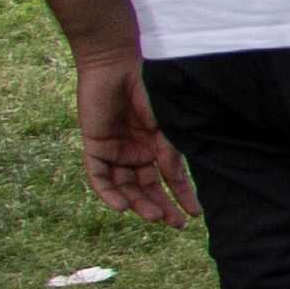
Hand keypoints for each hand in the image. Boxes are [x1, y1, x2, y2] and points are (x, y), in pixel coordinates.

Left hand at [74, 52, 196, 224]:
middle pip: (147, 187)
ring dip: (138, 203)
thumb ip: (169, 155)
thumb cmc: (148, 89)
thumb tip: (178, 183)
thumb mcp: (165, 128)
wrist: (117, 65)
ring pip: (124, 186)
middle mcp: (136, 151)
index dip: (182, 196)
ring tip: (153, 217)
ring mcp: (115, 150)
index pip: (170, 178)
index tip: (194, 215)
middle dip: (160, 206)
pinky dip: (108, 193)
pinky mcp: (95, 146)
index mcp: (157, 145)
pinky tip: (121, 207)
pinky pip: (99, 176)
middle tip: (173, 223)